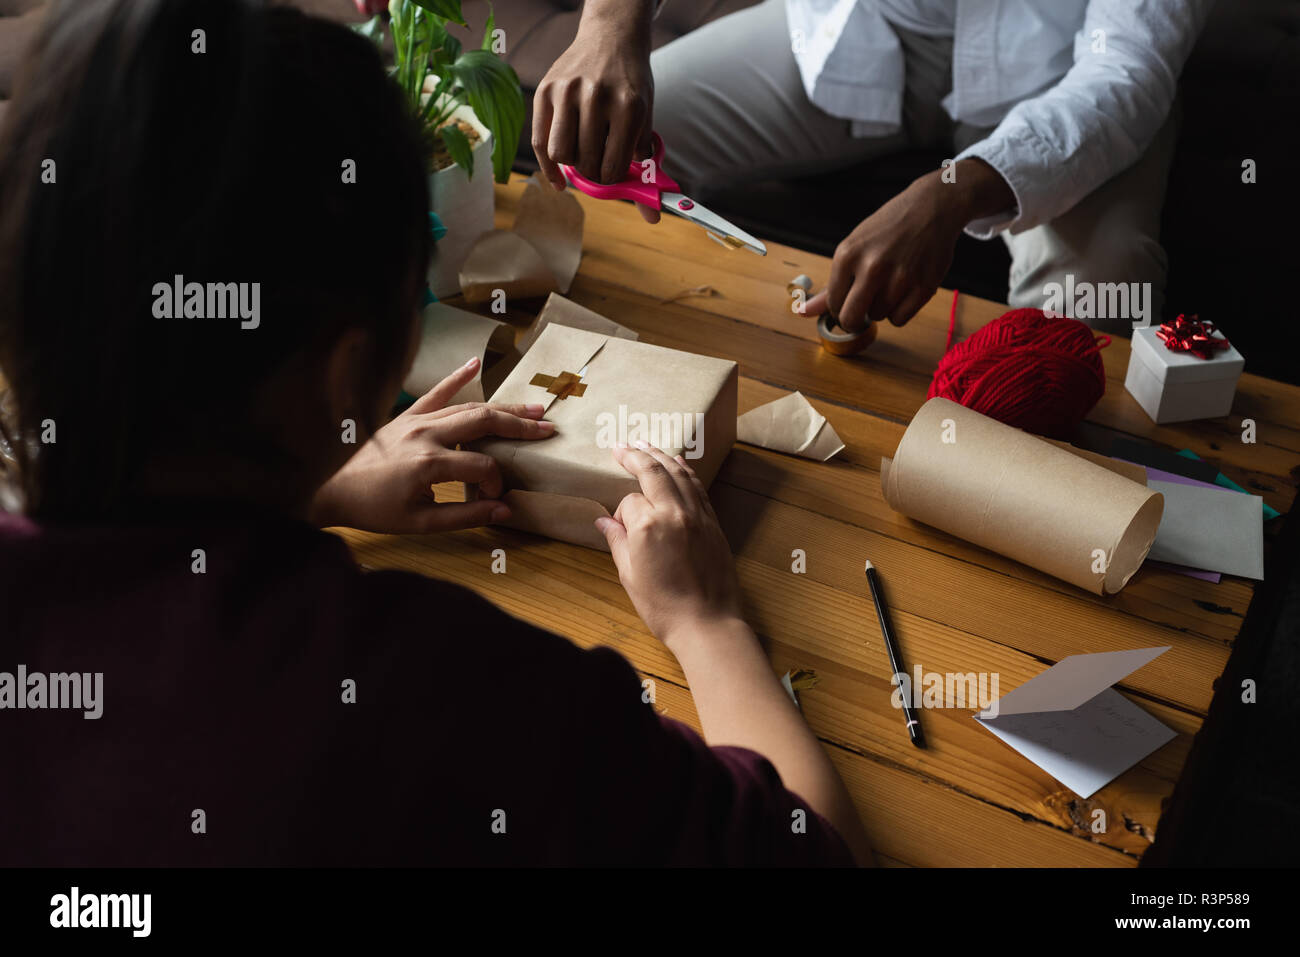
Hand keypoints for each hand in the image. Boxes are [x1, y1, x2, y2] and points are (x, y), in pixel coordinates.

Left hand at [311, 357, 553, 533]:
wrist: (330, 488)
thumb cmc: (374, 509)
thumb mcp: (421, 523)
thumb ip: (465, 516)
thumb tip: (504, 510)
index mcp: (430, 464)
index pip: (483, 467)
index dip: (497, 484)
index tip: (497, 498)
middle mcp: (426, 435)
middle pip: (484, 423)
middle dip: (519, 426)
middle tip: (547, 428)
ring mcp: (415, 420)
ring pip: (468, 406)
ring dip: (502, 407)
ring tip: (532, 409)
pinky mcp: (405, 415)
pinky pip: (435, 392)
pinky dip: (456, 377)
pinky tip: (474, 363)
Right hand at [532, 6, 659, 222]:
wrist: (612, 37)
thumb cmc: (630, 82)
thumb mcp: (646, 116)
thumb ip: (647, 165)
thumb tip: (652, 216)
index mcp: (628, 105)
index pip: (614, 165)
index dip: (613, 179)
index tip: (613, 175)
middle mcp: (596, 96)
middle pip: (586, 162)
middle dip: (593, 174)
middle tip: (597, 167)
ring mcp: (567, 92)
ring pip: (561, 154)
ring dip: (572, 166)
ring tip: (582, 158)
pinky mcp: (546, 90)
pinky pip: (540, 141)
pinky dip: (548, 166)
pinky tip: (558, 178)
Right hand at [595, 443, 743, 646]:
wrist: (707, 624)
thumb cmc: (664, 607)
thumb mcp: (630, 576)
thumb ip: (618, 542)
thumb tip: (604, 522)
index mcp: (648, 527)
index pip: (629, 502)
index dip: (621, 513)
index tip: (620, 528)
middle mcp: (674, 513)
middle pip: (653, 472)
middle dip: (635, 456)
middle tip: (621, 445)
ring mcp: (697, 515)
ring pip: (678, 473)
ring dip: (660, 456)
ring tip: (645, 444)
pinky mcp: (713, 522)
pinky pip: (697, 487)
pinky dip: (686, 470)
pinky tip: (678, 462)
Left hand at [800, 174, 964, 330]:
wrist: (932, 207)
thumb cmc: (888, 228)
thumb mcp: (854, 248)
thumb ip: (830, 285)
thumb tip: (802, 312)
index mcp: (848, 254)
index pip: (833, 303)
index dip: (839, 307)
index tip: (848, 299)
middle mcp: (872, 266)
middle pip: (851, 318)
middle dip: (853, 320)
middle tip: (862, 308)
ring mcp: (900, 277)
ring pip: (878, 317)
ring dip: (880, 308)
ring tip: (889, 283)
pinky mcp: (924, 286)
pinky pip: (899, 320)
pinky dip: (899, 311)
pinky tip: (903, 290)